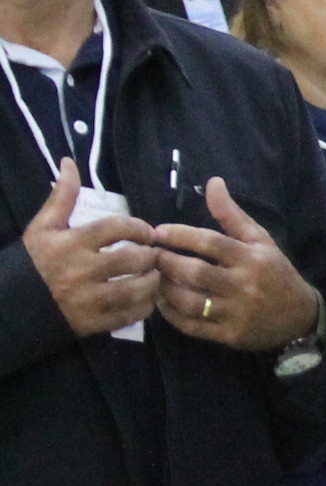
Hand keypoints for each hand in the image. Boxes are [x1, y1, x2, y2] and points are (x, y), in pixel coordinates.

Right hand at [21, 158, 160, 337]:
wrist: (13, 304)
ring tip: (153, 275)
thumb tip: (70, 162)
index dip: (138, 228)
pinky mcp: (92, 322)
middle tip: (153, 256)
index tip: (146, 233)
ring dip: (152, 281)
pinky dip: (145, 306)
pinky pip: (130, 315)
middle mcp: (80, 270)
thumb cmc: (33, 262)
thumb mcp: (43, 227)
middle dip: (149, 256)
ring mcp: (87, 298)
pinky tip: (145, 298)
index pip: (116, 228)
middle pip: (132, 259)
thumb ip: (62, 196)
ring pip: (136, 288)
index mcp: (69, 243)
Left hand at [153, 176, 322, 351]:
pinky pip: (191, 325)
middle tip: (150, 256)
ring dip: (164, 289)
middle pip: (195, 272)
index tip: (158, 232)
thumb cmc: (275, 273)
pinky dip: (170, 314)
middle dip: (166, 262)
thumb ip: (232, 215)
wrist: (299, 317)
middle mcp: (244, 285)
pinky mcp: (229, 335)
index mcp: (252, 258)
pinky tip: (163, 302)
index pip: (210, 242)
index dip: (180, 235)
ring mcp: (236, 313)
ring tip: (154, 278)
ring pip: (189, 301)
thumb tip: (213, 183)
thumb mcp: (260, 240)